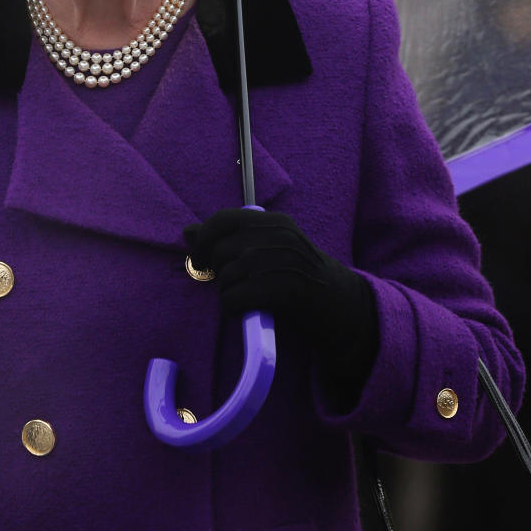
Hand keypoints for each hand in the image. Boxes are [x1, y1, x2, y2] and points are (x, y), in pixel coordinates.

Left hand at [183, 208, 378, 394]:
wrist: (343, 308)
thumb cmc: (299, 279)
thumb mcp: (269, 251)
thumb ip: (230, 240)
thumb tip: (187, 232)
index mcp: (277, 223)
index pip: (225, 219)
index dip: (204, 238)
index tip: (198, 258)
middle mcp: (281, 237)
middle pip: (223, 250)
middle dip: (217, 271)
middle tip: (231, 285)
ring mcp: (286, 262)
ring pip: (228, 275)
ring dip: (226, 292)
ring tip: (241, 299)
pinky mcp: (287, 291)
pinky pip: (238, 297)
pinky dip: (232, 306)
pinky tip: (242, 310)